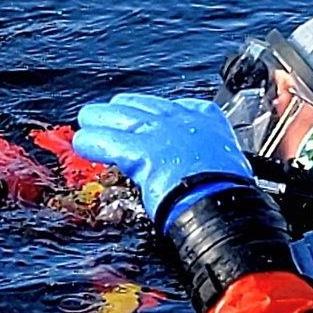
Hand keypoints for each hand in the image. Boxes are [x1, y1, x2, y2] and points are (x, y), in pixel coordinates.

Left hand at [73, 93, 251, 223]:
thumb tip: (201, 176)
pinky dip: (92, 143)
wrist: (227, 206)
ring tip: (86, 121)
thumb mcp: (227, 167)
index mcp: (208, 121)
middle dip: (121, 110)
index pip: (175, 107)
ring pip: (121, 118)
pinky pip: (108, 142)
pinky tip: (81, 143)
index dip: (153, 112)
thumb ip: (207, 162)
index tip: (144, 115)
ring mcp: (161, 132)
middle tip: (106, 114)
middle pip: (142, 106)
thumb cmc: (231, 194)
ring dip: (100, 120)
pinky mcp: (142, 151)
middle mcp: (182, 120)